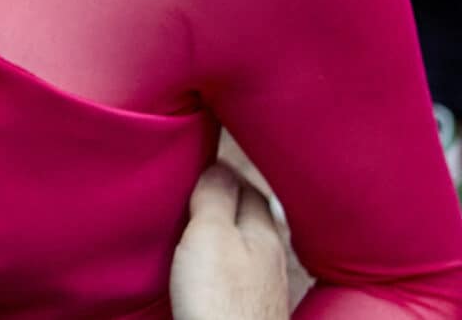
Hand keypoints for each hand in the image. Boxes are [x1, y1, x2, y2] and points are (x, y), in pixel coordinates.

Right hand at [170, 164, 288, 319]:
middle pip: (249, 214)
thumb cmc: (222, 302)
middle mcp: (270, 256)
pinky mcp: (247, 307)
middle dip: (225, 197)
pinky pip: (235, 269)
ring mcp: (262, 284)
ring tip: (195, 220)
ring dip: (222, 228)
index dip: (220, 170)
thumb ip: (214, 197)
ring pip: (243, 242)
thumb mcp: (211, 236)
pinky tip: (203, 265)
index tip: (196, 160)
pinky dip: (219, 256)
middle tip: (195, 186)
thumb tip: (217, 165)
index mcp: (263, 232)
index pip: (246, 185)